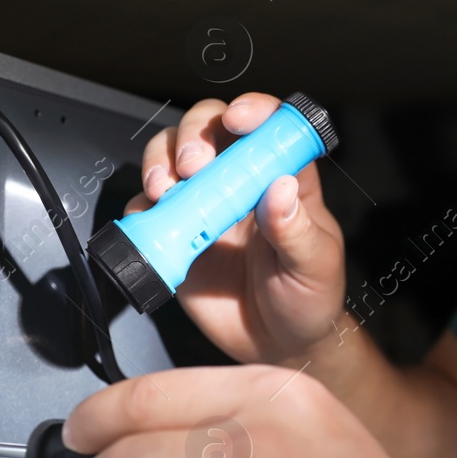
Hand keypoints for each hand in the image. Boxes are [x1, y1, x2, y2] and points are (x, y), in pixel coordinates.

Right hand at [126, 93, 345, 365]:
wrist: (276, 346)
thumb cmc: (308, 300)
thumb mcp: (315, 267)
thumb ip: (297, 230)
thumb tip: (280, 190)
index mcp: (284, 177)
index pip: (269, 125)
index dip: (253, 110)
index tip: (238, 118)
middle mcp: (240, 181)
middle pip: (210, 127)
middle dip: (194, 134)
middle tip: (194, 166)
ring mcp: (203, 204)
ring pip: (172, 154)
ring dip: (161, 161)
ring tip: (166, 190)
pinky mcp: (175, 233)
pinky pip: (146, 207)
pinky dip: (141, 207)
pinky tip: (155, 222)